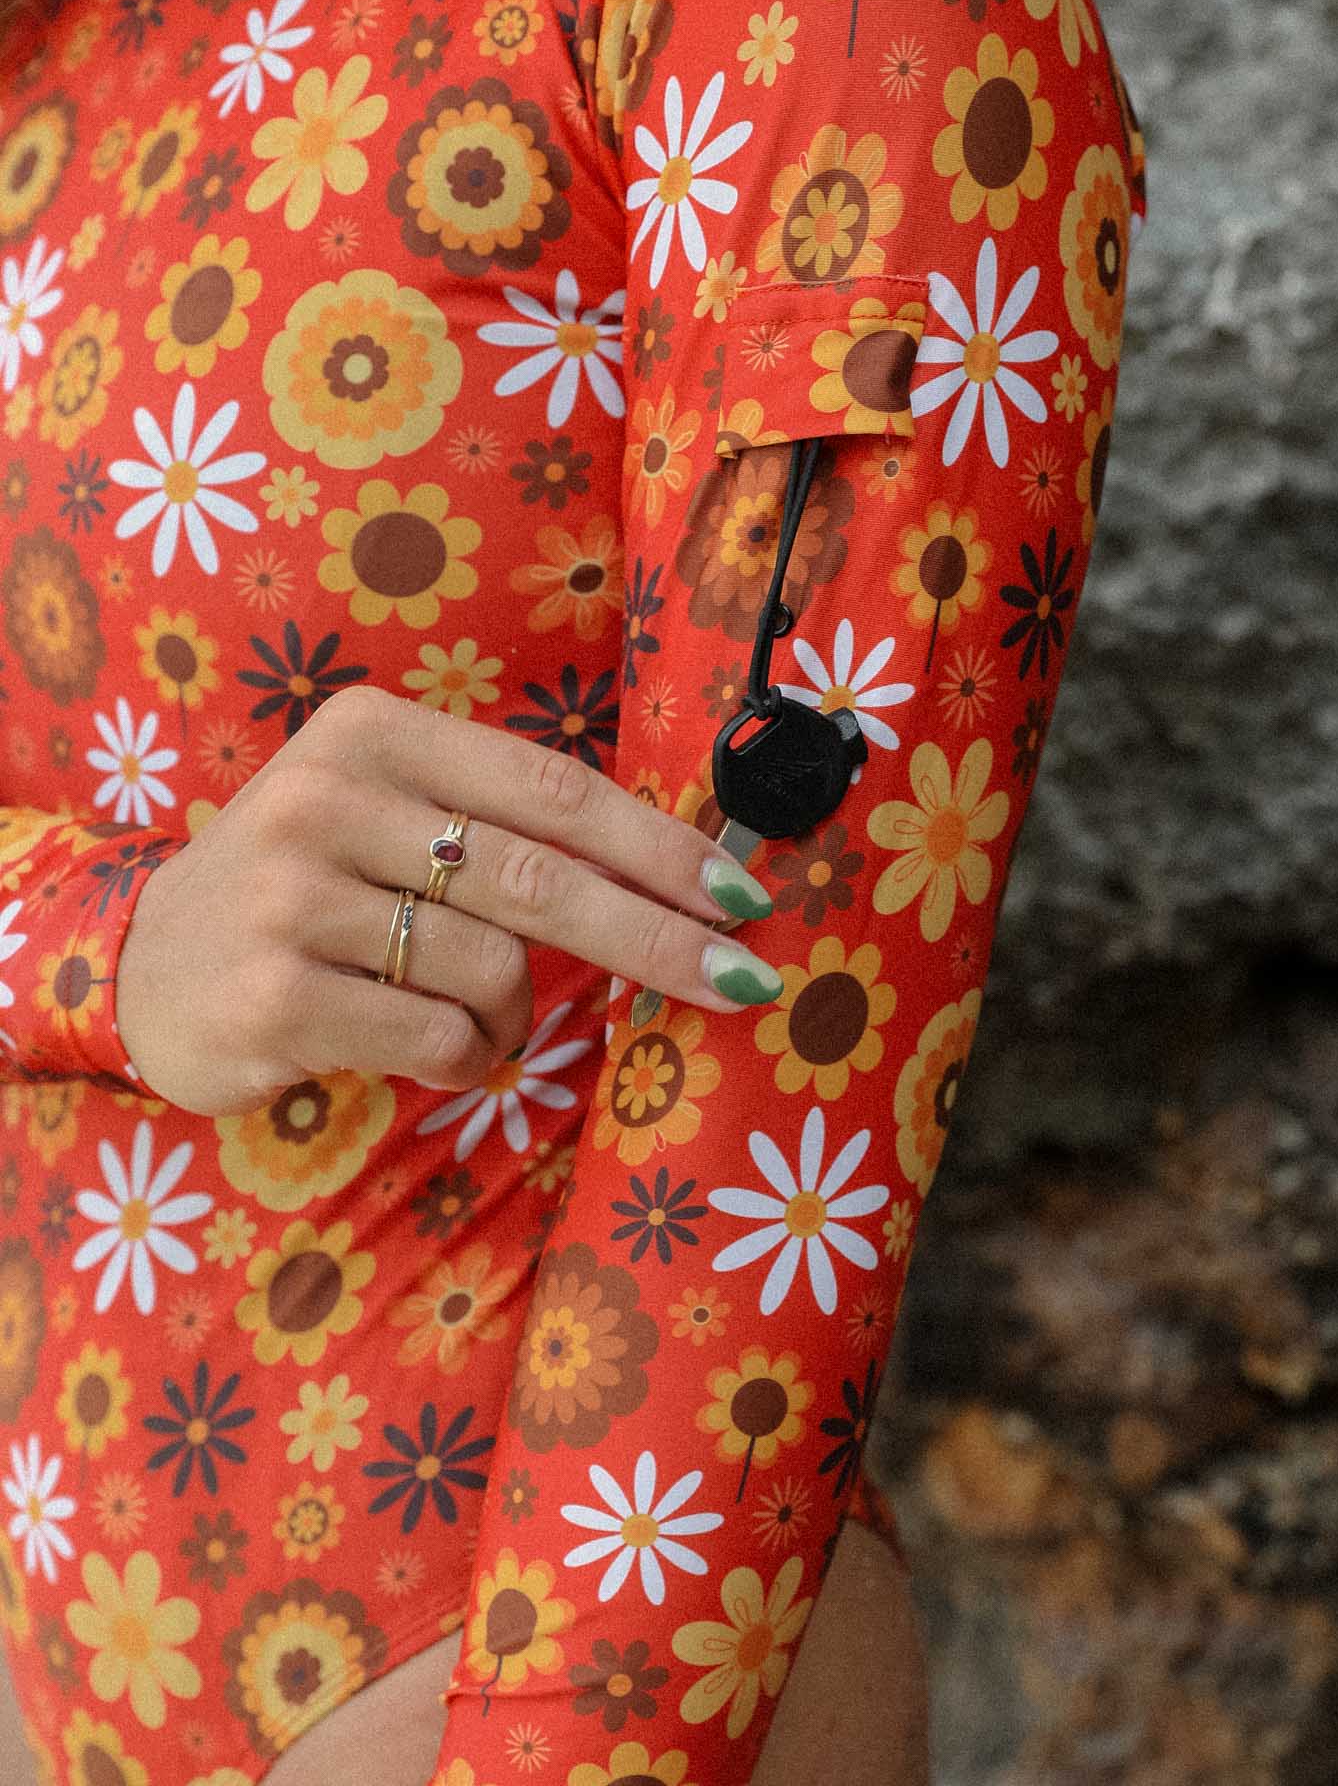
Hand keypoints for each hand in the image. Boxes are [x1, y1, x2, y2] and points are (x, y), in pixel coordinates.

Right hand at [113, 684, 778, 1117]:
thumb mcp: (384, 815)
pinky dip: (465, 1060)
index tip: (742, 895)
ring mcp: (292, 897)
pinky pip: (437, 1039)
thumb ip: (496, 826)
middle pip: (541, 879)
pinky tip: (427, 1052)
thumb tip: (674, 875)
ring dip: (518, 1019)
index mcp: (374, 733)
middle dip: (658, 938)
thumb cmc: (302, 886)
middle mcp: (327, 797)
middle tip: (740, 979)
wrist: (140, 962)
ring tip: (477, 1025)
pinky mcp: (273, 996)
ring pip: (493, 971)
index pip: (552, 789)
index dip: (659, 847)